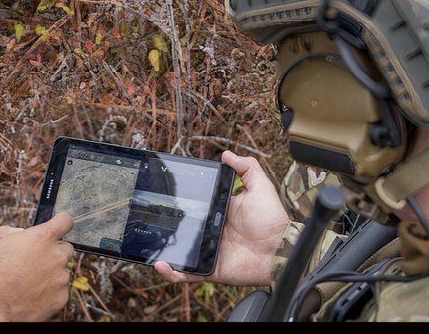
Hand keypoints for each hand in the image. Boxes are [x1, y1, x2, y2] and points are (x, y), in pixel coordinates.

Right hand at [0, 212, 74, 320]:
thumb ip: (13, 231)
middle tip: (34, 261)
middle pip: (66, 248)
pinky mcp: (61, 298)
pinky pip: (59, 291)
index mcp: (42, 237)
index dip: (61, 222)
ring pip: (61, 272)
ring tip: (27, 282)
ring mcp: (60, 279)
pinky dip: (49, 292)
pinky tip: (31, 295)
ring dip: (50, 274)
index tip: (59, 225)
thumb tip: (22, 233)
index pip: (65, 221)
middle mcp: (57, 256)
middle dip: (53, 252)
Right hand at [153, 150, 288, 286]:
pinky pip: (187, 273)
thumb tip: (226, 154)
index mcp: (219, 213)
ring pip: (180, 252)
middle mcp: (212, 232)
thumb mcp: (260, 187)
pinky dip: (172, 272)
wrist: (279, 250)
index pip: (195, 206)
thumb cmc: (272, 220)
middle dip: (166, 225)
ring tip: (149, 244)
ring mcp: (210, 252)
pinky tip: (160, 264)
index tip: (164, 195)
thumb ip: (247, 168)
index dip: (180, 202)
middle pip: (184, 229)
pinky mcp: (210, 270)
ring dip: (163, 250)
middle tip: (149, 218)